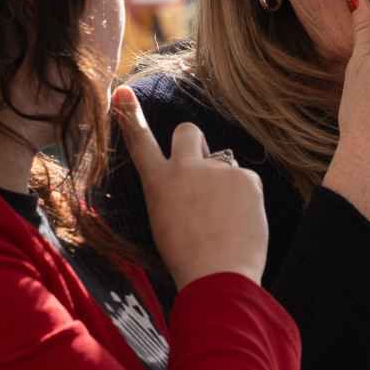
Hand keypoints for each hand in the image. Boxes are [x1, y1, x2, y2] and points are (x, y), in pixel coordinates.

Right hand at [114, 87, 268, 287]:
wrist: (218, 277)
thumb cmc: (188, 260)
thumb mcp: (164, 223)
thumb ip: (175, 194)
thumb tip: (193, 185)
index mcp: (158, 183)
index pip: (140, 142)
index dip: (131, 116)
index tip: (123, 92)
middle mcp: (185, 168)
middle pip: (187, 131)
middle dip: (193, 142)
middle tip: (201, 171)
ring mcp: (217, 170)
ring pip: (222, 165)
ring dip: (224, 184)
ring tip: (224, 220)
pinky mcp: (246, 177)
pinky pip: (246, 182)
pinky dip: (246, 199)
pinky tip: (241, 222)